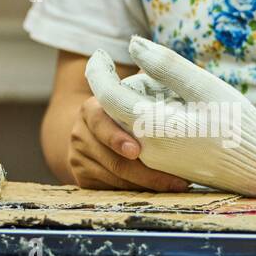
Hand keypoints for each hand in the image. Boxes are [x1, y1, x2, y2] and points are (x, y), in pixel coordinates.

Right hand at [66, 93, 189, 191]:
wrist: (91, 133)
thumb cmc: (125, 111)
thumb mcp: (129, 94)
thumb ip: (143, 85)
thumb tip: (163, 63)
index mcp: (91, 110)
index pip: (101, 123)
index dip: (117, 138)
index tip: (137, 150)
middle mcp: (80, 134)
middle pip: (113, 161)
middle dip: (147, 173)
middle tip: (176, 181)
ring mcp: (78, 159)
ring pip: (116, 179)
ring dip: (148, 186)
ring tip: (177, 186)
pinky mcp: (82, 180)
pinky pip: (113, 191)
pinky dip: (138, 192)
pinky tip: (160, 192)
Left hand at [85, 37, 255, 197]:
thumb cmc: (236, 124)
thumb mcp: (204, 86)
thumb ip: (165, 64)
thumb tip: (132, 43)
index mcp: (152, 128)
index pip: (108, 96)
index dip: (98, 72)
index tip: (99, 53)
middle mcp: (145, 149)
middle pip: (120, 105)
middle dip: (138, 86)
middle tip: (173, 84)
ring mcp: (151, 161)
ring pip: (132, 118)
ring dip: (149, 101)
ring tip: (187, 102)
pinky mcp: (161, 165)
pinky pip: (144, 133)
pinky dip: (157, 116)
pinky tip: (187, 118)